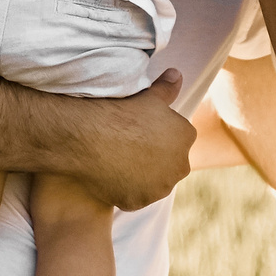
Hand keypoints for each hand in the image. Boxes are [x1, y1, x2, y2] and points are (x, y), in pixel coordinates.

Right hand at [75, 70, 193, 210]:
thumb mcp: (147, 96)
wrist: (89, 138)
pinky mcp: (140, 201)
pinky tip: (112, 176)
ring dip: (144, 175)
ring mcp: (160, 187)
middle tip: (130, 146)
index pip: (178, 136)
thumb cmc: (119, 112)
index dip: (158, 133)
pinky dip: (127, 189)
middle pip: (170, 161)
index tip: (140, 130)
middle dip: (156, 156)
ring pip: (155, 181)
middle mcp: (180, 165)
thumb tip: (177, 74)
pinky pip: (136, 195)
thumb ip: (167, 88)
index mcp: (186, 136)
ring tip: (120, 161)